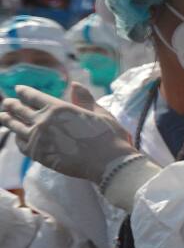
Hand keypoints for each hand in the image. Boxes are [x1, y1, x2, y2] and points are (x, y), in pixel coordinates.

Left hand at [0, 83, 136, 182]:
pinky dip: (17, 139)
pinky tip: (18, 137)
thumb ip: (84, 98)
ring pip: (15, 126)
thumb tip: (74, 85)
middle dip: (12, 105)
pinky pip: (20, 145)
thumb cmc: (108, 136)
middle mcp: (44, 121)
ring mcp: (38, 138)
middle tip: (7, 103)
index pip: (32, 96)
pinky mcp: (38, 154)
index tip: (18, 89)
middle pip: (19, 110)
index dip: (23, 92)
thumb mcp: (99, 113)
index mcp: (58, 107)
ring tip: (4, 117)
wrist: (108, 163)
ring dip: (8, 120)